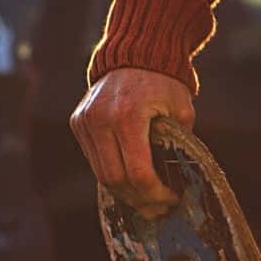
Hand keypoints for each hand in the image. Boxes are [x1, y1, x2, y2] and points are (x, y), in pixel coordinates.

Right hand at [70, 67, 195, 217]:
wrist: (134, 51)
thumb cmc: (164, 83)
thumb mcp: (181, 112)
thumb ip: (180, 145)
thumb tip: (180, 183)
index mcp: (128, 116)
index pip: (138, 173)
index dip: (156, 195)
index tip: (172, 199)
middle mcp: (101, 119)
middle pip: (116, 181)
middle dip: (139, 201)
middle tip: (159, 208)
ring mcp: (85, 121)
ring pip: (101, 175)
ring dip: (125, 193)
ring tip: (147, 200)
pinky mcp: (78, 122)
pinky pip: (94, 160)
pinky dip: (113, 175)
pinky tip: (131, 179)